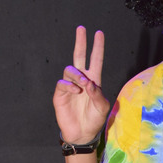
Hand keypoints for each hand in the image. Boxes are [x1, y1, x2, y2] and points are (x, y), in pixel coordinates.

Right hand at [53, 26, 109, 143]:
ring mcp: (70, 86)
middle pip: (79, 57)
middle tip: (81, 29)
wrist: (82, 133)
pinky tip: (76, 91)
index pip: (95, 60)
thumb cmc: (94, 120)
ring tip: (83, 84)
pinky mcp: (60, 94)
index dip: (97, 47)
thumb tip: (89, 83)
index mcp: (93, 81)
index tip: (99, 33)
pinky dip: (70, 86)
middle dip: (80, 42)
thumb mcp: (102, 107)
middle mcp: (81, 80)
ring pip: (70, 69)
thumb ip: (98, 94)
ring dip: (77, 75)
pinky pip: (62, 83)